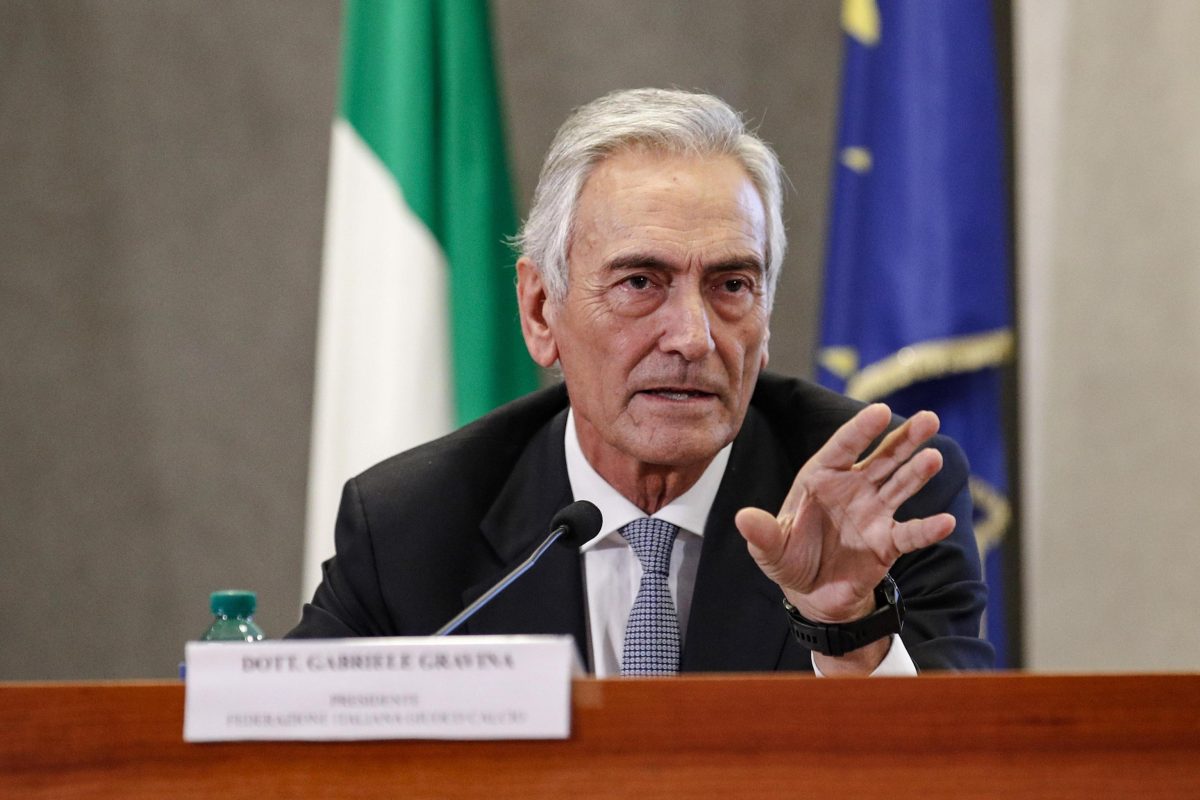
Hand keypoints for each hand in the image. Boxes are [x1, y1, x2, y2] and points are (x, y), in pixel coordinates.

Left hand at [735, 404, 953, 626]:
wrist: (811, 594)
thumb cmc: (789, 558)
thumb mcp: (769, 549)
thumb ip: (762, 534)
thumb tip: (743, 519)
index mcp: (821, 478)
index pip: (842, 447)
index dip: (861, 430)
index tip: (881, 411)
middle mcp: (852, 488)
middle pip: (882, 458)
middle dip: (904, 439)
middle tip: (929, 418)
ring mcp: (874, 512)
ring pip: (901, 485)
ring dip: (918, 471)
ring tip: (935, 457)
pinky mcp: (888, 542)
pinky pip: (911, 533)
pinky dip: (928, 528)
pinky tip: (947, 521)